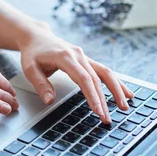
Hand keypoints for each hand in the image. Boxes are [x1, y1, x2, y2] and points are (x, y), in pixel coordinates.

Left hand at [19, 23, 134, 123]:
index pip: (83, 79)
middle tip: (107, 119)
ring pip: (105, 73)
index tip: (98, 111)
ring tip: (125, 107)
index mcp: (65, 57)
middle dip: (104, 100)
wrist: (36, 36)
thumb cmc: (33, 53)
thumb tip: (50, 100)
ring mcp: (84, 56)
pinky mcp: (86, 60)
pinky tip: (126, 93)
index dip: (92, 96)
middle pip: (96, 79)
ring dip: (117, 90)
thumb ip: (40, 84)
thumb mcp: (30, 68)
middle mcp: (78, 55)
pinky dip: (116, 82)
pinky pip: (104, 71)